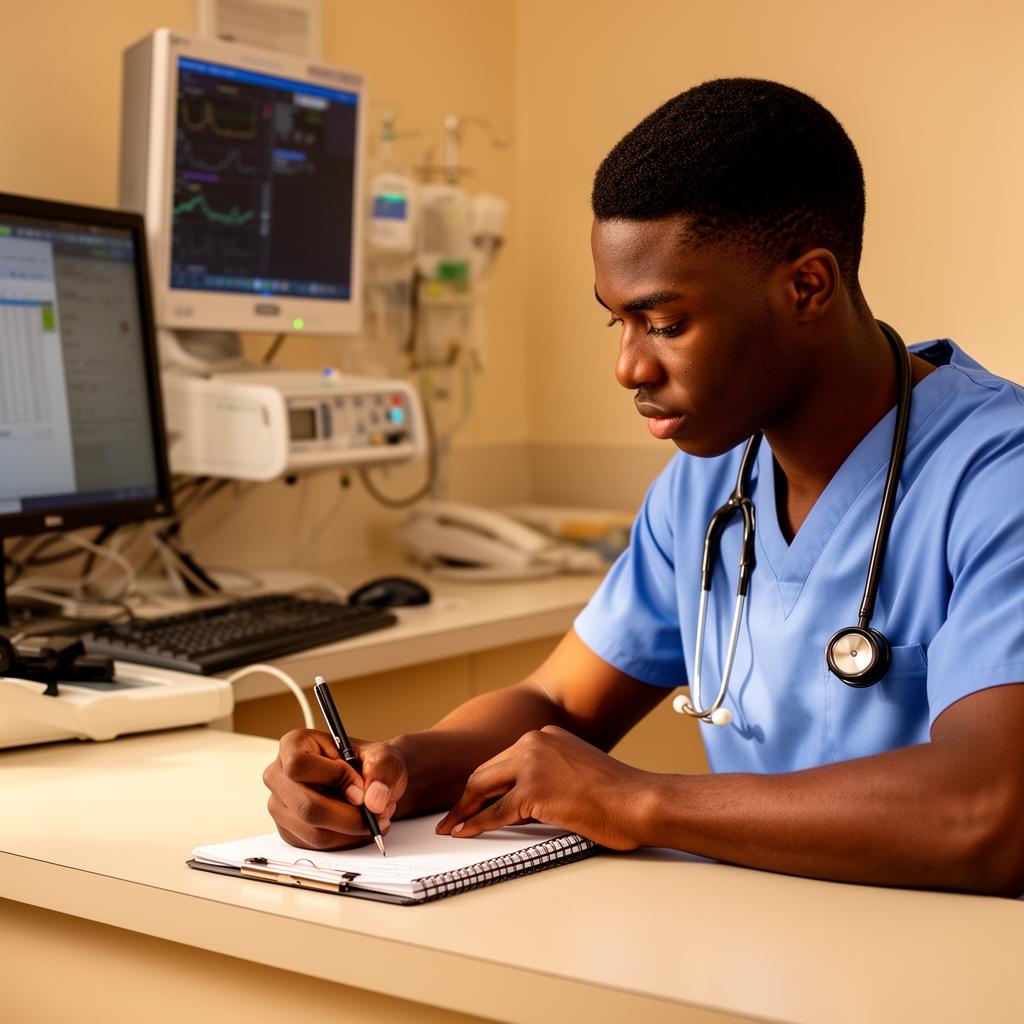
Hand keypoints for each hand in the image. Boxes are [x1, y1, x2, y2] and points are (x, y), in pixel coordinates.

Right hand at [262, 728, 407, 849]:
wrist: (371, 781)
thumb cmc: (370, 763)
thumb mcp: (384, 757)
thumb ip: (382, 772)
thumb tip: (373, 802)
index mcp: (294, 744)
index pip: (300, 765)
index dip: (333, 779)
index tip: (361, 790)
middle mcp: (279, 775)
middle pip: (305, 807)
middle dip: (347, 817)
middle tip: (375, 815)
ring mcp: (280, 806)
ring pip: (313, 833)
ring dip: (350, 832)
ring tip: (373, 820)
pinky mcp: (290, 831)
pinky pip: (316, 846)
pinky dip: (345, 841)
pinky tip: (359, 828)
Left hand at [435, 725, 651, 849]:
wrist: (639, 801)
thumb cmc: (617, 795)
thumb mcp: (575, 772)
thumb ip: (546, 777)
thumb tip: (515, 804)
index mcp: (546, 735)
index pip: (502, 760)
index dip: (482, 783)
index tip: (469, 799)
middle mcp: (535, 741)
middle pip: (485, 771)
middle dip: (465, 796)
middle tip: (451, 816)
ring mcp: (533, 763)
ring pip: (483, 788)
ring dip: (463, 811)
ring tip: (451, 827)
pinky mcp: (534, 790)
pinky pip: (495, 812)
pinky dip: (476, 824)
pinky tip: (466, 832)